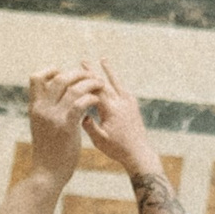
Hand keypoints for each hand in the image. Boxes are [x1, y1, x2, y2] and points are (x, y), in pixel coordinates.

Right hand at [25, 63, 103, 186]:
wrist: (47, 173)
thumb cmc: (47, 151)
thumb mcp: (40, 126)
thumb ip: (44, 110)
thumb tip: (52, 96)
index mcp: (34, 107)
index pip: (36, 78)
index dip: (51, 70)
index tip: (64, 73)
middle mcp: (42, 109)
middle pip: (59, 78)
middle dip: (78, 74)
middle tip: (90, 77)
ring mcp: (53, 117)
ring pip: (73, 88)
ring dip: (89, 83)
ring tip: (99, 84)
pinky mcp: (66, 127)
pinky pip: (80, 104)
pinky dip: (91, 98)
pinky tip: (96, 100)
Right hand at [81, 60, 159, 174]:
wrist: (138, 153)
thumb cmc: (117, 149)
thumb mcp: (100, 141)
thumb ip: (90, 127)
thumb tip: (80, 114)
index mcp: (112, 110)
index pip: (96, 90)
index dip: (86, 80)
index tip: (76, 70)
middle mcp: (122, 102)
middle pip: (106, 82)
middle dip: (93, 72)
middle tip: (83, 60)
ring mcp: (129, 103)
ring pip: (117, 82)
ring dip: (109, 71)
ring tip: (103, 59)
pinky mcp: (133, 106)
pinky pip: (123, 89)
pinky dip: (116, 82)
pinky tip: (112, 78)